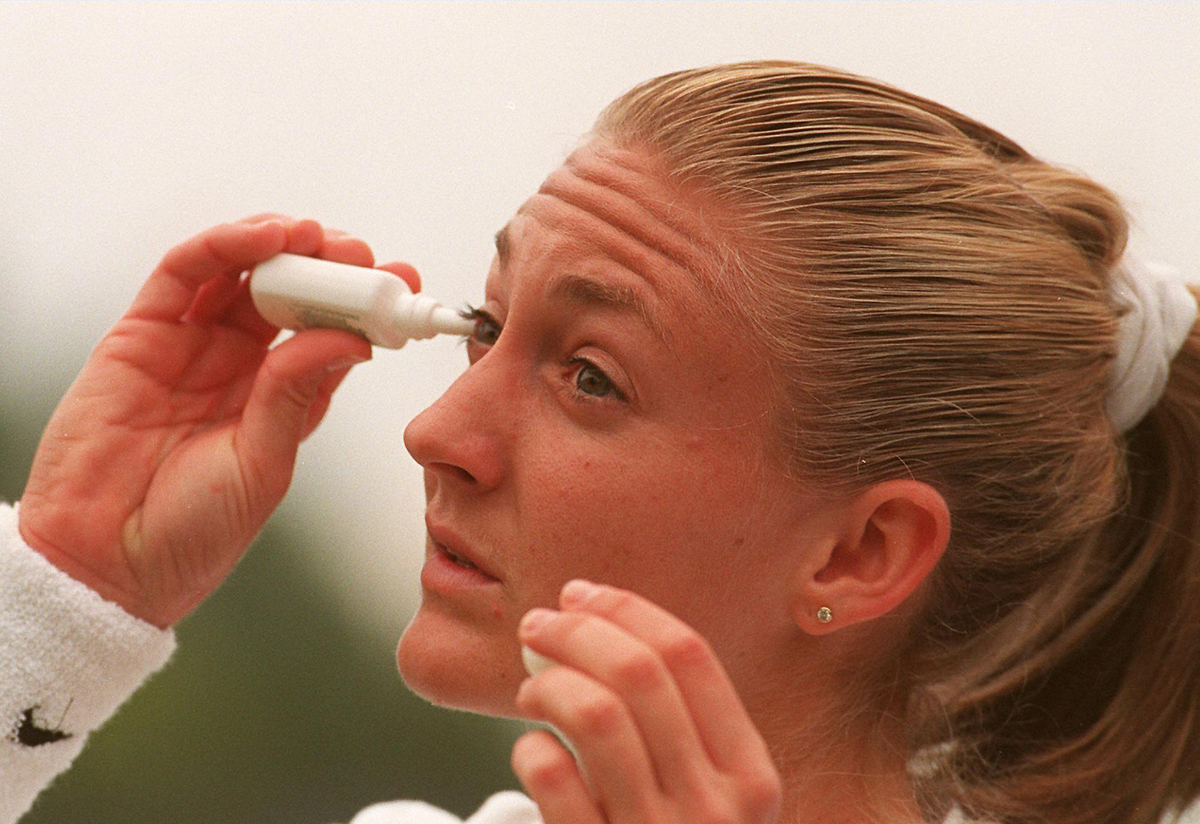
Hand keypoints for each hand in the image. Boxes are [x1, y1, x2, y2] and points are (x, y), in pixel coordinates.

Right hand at [18, 215, 420, 627]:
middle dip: (330, 264)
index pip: (330, 333)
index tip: (405, 282)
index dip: (367, 304)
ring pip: (241, 271)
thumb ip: (296, 396)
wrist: (105, 565)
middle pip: (291, 293)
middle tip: (363, 255)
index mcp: (280, 397)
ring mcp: (191, 345)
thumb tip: (352, 340)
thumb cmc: (191, 531)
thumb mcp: (263, 463)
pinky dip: (225, 245)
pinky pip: (184, 273)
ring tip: (317, 237)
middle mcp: (239, 363)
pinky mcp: (141, 334)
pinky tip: (265, 237)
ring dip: (281, 243)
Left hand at [512, 581, 781, 823]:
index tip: (580, 593)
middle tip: (535, 624)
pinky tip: (530, 750)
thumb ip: (681, 728)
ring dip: (548, 681)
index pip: (690, 654)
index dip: (626, 609)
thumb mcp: (712, 801)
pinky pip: (554, 780)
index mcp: (751, 775)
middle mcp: (717, 807)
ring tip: (529, 686)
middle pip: (637, 671)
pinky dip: (531, 748)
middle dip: (576, 630)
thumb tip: (595, 619)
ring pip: (594, 715)